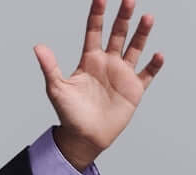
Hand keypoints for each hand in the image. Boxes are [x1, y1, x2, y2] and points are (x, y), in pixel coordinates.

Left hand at [34, 0, 164, 167]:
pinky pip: (147, 74)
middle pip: (118, 33)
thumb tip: (38, 47)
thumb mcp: (57, 89)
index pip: (94, 30)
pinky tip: (158, 54)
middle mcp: (108, 63)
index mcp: (90, 60)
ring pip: (135, 48)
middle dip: (123, 17)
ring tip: (147, 17)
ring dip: (141, 33)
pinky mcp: (133, 89)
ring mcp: (122, 74)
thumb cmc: (69, 115)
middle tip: (129, 0)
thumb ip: (50, 67)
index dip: (97, 14)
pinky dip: (154, 65)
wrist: (83, 139)